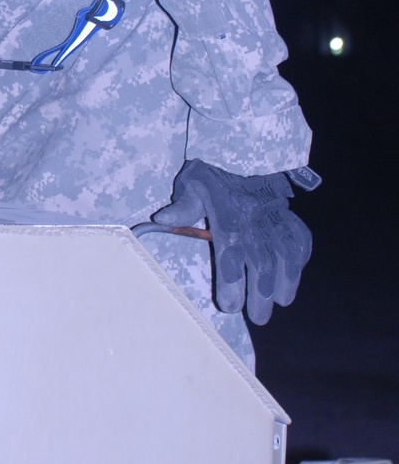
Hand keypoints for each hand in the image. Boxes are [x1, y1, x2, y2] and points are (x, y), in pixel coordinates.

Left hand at [152, 158, 313, 324]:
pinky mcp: (286, 213)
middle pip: (261, 259)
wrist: (240, 146)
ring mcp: (273, 215)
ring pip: (286, 251)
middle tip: (259, 318)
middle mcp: (253, 217)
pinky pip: (299, 234)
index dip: (231, 278)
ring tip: (283, 302)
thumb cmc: (210, 171)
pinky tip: (296, 272)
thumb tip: (162, 220)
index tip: (230, 305)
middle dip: (261, 292)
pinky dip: (301, 254)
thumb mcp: (191, 183)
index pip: (230, 249)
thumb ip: (183, 205)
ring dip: (287, 278)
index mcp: (226, 212)